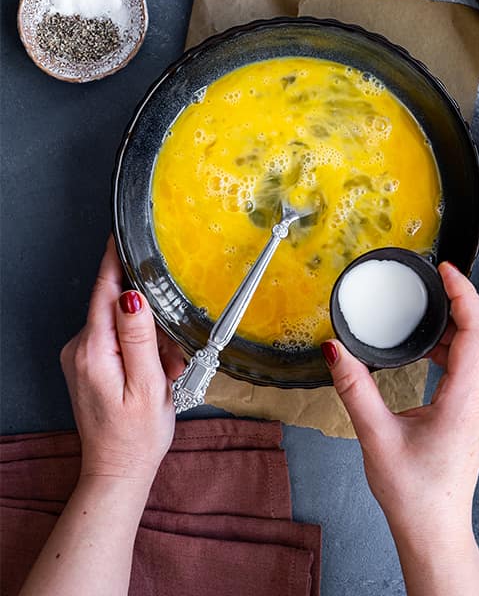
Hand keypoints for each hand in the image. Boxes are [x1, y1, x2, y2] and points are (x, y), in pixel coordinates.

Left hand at [59, 237, 186, 486]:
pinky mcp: (89, 365)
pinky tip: (155, 374)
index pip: (104, 291)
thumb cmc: (137, 434)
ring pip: (122, 325)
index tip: (122, 234)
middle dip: (152, 321)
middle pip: (119, 308)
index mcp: (94, 350)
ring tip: (167, 373)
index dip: (115, 261)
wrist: (118, 469)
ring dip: (150, 340)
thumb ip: (139, 337)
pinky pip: (119, 341)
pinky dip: (142, 351)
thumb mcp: (147, 384)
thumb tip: (132, 296)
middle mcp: (81, 349)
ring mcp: (82, 357)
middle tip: (173, 355)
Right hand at [324, 262, 478, 593]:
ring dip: (462, 321)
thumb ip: (354, 389)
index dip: (463, 293)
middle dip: (465, 298)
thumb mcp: (375, 436)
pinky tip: (430, 344)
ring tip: (430, 305)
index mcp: (466, 400)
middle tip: (437, 278)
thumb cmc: (412, 492)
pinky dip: (458, 343)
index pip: (476, 330)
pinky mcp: (476, 411)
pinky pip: (475, 364)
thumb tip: (334, 350)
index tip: (445, 270)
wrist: (433, 527)